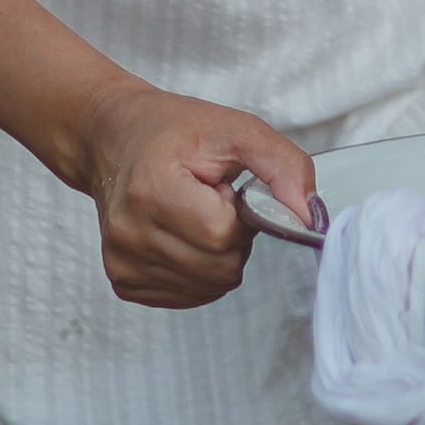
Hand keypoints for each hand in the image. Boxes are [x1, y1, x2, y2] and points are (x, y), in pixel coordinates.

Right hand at [73, 82, 318, 308]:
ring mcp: (123, 263)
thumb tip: (308, 217)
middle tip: (212, 200)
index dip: (238, 213)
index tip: (223, 188)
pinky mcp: (123, 281)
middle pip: (219, 268)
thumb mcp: (236, 129)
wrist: (116, 139)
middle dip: (232, 236)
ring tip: (195, 214)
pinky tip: (183, 235)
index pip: (223, 234)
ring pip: (209, 286)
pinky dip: (200, 269)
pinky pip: (189, 295)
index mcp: (151, 190)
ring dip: (217, 254)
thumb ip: (282, 167)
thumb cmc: (176, 132)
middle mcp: (129, 234)